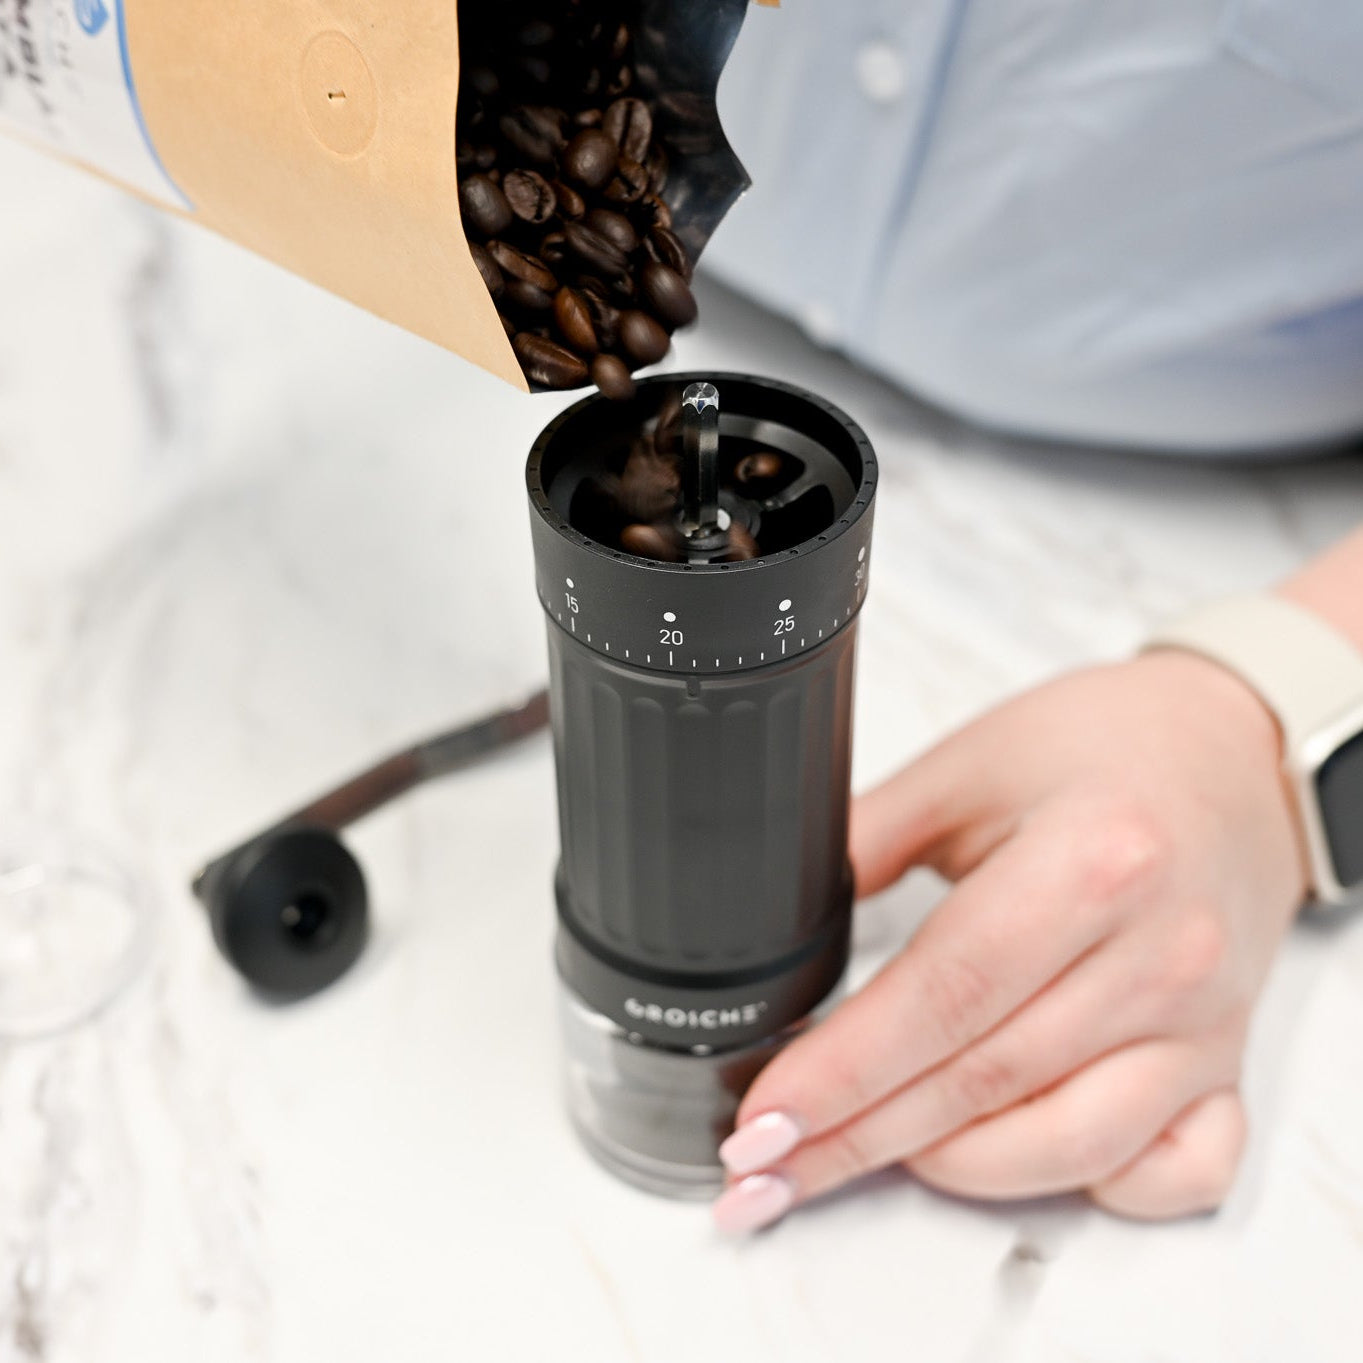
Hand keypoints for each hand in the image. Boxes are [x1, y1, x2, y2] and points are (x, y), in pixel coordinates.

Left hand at [712, 649, 1307, 1232]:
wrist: (1230, 752)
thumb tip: (779, 913)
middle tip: (767, 1166)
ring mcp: (1203, 1022)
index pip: (945, 994)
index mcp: (1094, 860)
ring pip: (1066, 1145)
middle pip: (985, 1080)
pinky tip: (1012, 1159)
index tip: (767, 1115)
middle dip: (858, 1135)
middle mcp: (1161, 955)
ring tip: (858, 1154)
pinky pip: (1174, 1172)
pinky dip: (1090, 1187)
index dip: (844, 1067)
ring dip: (948, 1169)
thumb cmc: (1105, 745)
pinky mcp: (1226, 1061)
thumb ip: (867, 837)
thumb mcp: (968, 765)